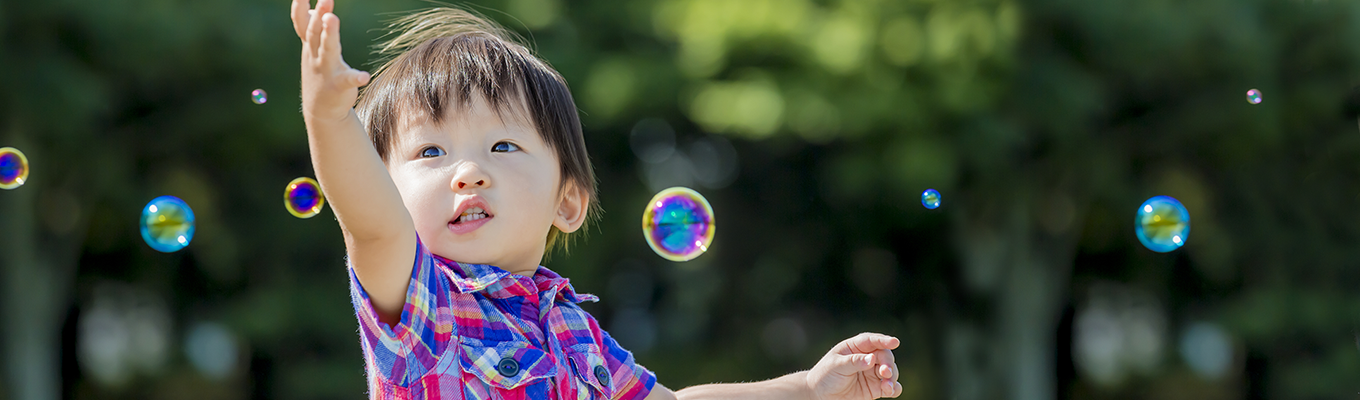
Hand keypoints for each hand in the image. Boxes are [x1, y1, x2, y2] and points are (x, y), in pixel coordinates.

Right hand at [290, 0, 369, 124]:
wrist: (321, 109)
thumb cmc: (320, 73)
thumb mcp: (313, 49)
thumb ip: (311, 28)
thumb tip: (311, 8)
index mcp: (310, 46)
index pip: (302, 24)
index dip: (299, 7)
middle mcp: (316, 55)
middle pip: (315, 33)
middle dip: (318, 15)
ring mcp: (326, 71)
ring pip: (327, 50)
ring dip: (329, 34)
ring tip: (332, 18)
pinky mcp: (340, 86)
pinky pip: (348, 81)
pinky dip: (355, 78)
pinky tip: (364, 76)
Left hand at [805, 332, 902, 399]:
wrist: (820, 395)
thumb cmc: (825, 375)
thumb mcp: (836, 366)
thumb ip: (854, 362)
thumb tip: (872, 358)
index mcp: (855, 347)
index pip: (872, 341)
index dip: (884, 340)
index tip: (894, 342)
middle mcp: (867, 358)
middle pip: (884, 356)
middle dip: (888, 363)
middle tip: (885, 372)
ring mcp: (872, 373)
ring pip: (890, 371)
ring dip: (892, 377)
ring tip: (887, 386)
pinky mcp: (875, 388)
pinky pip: (890, 387)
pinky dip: (894, 388)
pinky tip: (892, 391)